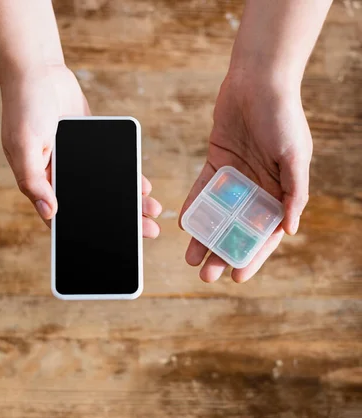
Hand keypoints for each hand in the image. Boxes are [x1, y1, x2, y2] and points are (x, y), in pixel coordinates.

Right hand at [1, 64, 160, 236]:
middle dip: (123, 221)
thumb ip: (34, 181)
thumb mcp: (24, 147)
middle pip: (95, 208)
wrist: (39, 70)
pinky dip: (130, 177)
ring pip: (108, 191)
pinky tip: (145, 186)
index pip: (67, 220)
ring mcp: (79, 164)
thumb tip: (50, 212)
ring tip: (152, 211)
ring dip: (131, 202)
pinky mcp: (94, 148)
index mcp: (42, 184)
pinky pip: (115, 168)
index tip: (116, 247)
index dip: (90, 235)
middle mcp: (62, 178)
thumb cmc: (24, 107)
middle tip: (148, 231)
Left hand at [180, 73, 312, 282]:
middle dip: (222, 254)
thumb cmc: (283, 116)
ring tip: (191, 260)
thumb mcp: (295, 156)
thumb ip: (294, 192)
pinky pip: (204, 191)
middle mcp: (257, 189)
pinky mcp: (217, 163)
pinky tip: (184, 226)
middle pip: (237, 231)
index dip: (252, 257)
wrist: (258, 80)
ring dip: (205, 238)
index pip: (264, 233)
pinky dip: (195, 208)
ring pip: (218, 216)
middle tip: (207, 275)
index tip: (237, 277)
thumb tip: (289, 229)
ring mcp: (236, 178)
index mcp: (279, 192)